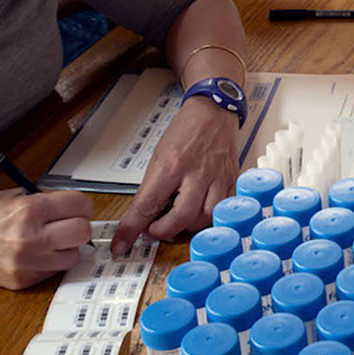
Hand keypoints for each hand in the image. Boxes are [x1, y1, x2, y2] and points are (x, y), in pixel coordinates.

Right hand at [0, 189, 92, 288]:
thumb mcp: (12, 196)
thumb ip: (44, 200)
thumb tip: (72, 206)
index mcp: (29, 209)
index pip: (81, 206)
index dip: (81, 205)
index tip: (76, 207)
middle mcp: (30, 237)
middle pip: (83, 232)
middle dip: (79, 225)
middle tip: (68, 223)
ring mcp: (26, 262)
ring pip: (73, 257)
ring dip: (66, 248)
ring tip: (50, 241)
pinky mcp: (21, 281)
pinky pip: (53, 272)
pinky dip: (50, 263)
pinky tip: (35, 254)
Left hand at [112, 96, 239, 254]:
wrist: (214, 110)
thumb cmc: (186, 130)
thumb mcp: (159, 155)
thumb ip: (152, 188)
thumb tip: (142, 217)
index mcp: (172, 163)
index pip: (147, 205)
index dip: (131, 229)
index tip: (121, 244)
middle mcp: (197, 172)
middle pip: (181, 217)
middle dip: (164, 231)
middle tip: (155, 229)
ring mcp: (217, 177)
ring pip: (206, 218)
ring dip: (188, 227)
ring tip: (178, 220)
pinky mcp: (232, 180)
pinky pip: (224, 210)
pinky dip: (210, 218)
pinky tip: (199, 214)